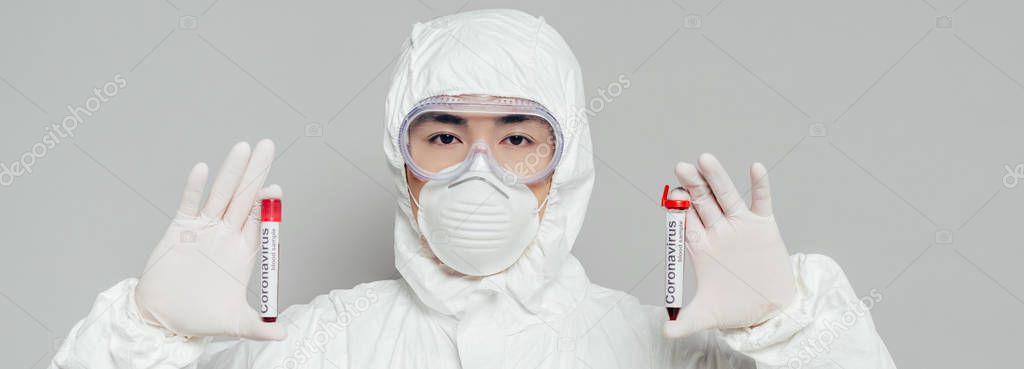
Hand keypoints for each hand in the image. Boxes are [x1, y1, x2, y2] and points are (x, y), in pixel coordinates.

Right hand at [134, 140, 285, 339]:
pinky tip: (202, 169)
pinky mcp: (180, 229)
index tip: (275, 188)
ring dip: (231, 171)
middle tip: (268, 145)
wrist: (162, 319)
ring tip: (243, 147)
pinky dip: (194, 188)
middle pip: (244, 198)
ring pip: (221, 194)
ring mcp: (204, 229)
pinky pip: (189, 204)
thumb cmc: (200, 318)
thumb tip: (284, 335)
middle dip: (256, 172)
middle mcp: (227, 235)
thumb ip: (259, 328)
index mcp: (244, 252)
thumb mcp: (235, 324)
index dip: (268, 203)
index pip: (261, 221)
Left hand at [663, 154, 795, 337]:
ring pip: (727, 196)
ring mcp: (740, 225)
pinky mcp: (764, 226)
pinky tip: (755, 168)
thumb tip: (665, 334)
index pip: (686, 223)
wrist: (768, 309)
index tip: (671, 196)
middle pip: (702, 203)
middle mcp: (718, 231)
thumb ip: (686, 323)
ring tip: (706, 159)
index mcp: (701, 247)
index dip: (678, 210)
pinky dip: (759, 185)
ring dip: (717, 178)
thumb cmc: (734, 308)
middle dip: (692, 186)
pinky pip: (761, 201)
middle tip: (681, 167)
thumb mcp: (707, 316)